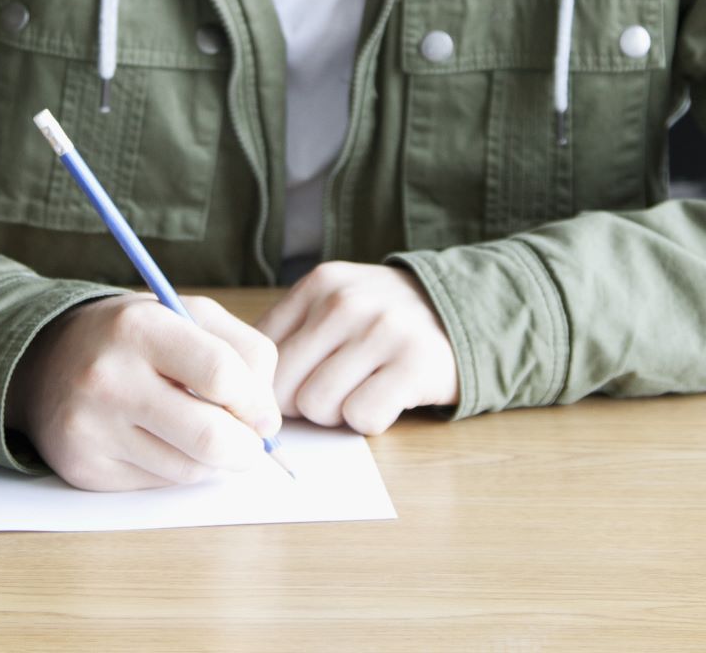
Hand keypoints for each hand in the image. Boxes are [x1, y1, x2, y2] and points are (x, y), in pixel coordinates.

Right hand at [9, 293, 282, 490]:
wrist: (43, 361)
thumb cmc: (131, 337)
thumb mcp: (185, 313)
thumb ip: (242, 349)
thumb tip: (267, 416)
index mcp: (138, 327)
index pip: (221, 374)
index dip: (257, 403)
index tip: (265, 415)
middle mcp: (108, 378)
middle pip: (209, 436)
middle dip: (246, 448)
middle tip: (250, 443)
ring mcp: (92, 428)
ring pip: (189, 469)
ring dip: (213, 461)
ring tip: (203, 435)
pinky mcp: (85, 469)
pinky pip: (159, 484)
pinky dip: (177, 470)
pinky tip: (163, 443)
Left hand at [257, 262, 458, 433]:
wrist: (462, 313)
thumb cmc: (382, 321)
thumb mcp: (334, 304)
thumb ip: (290, 332)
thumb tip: (243, 385)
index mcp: (320, 284)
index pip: (261, 354)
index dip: (268, 385)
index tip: (287, 392)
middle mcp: (348, 302)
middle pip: (283, 386)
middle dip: (300, 404)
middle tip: (330, 392)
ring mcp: (383, 331)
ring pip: (318, 406)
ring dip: (335, 414)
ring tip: (359, 391)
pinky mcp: (415, 365)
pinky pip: (362, 418)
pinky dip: (369, 421)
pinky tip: (384, 399)